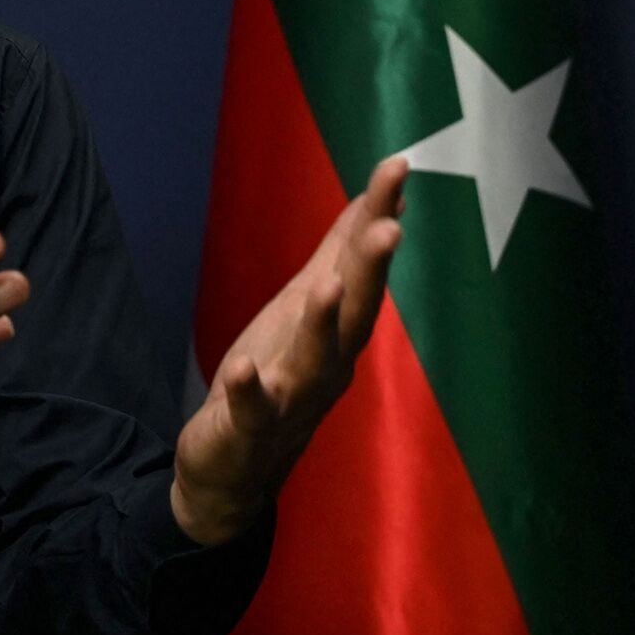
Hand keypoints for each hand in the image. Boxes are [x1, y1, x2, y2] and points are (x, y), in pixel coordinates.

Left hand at [171, 155, 408, 544]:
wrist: (236, 467)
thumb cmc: (278, 375)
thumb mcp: (306, 308)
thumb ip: (340, 258)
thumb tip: (378, 201)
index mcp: (339, 330)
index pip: (364, 267)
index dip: (380, 216)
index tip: (397, 166)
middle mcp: (328, 364)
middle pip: (356, 313)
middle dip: (370, 270)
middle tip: (389, 225)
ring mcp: (291, 398)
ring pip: (315, 361)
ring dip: (322, 323)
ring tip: (328, 284)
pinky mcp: (249, 428)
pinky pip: (252, 409)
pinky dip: (250, 389)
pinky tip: (243, 365)